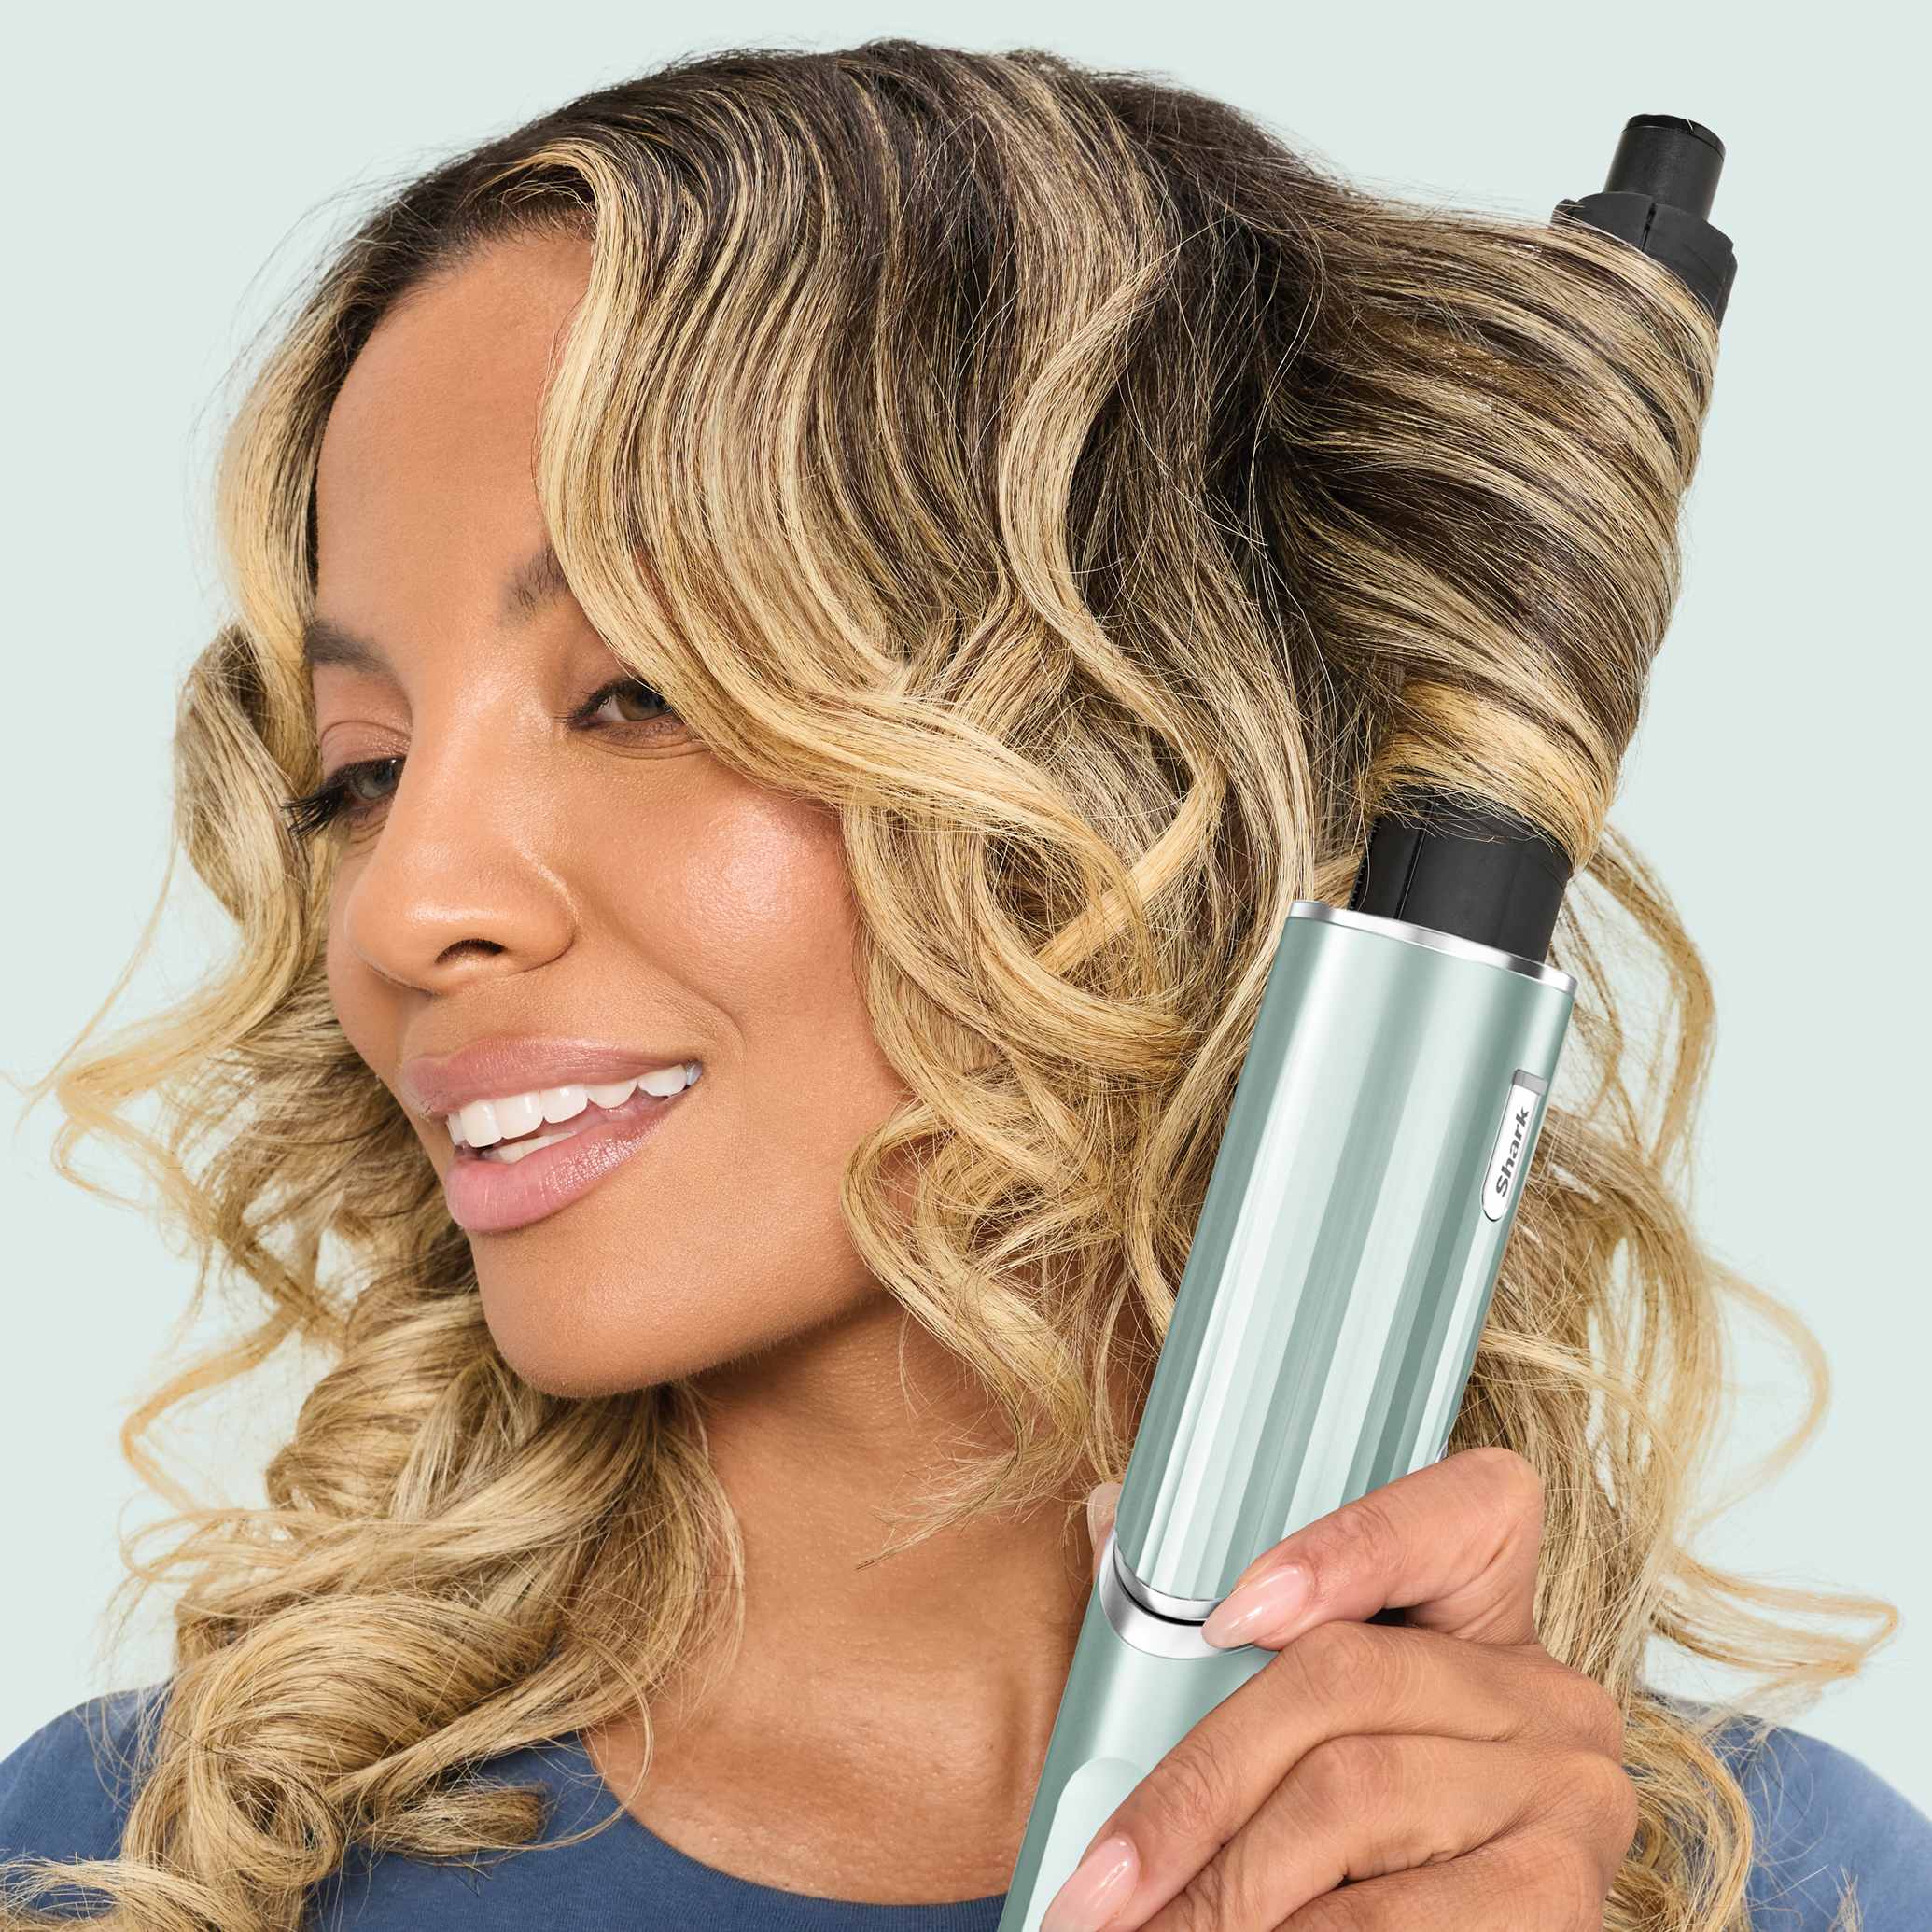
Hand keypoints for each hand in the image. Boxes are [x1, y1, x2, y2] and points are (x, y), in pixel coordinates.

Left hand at [1041, 1447, 1637, 1929]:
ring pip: (1348, 1796)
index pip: (1465, 1508)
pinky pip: (1387, 1915)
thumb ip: (1241, 1630)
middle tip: (1100, 1879)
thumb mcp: (1318, 1722)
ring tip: (1138, 1926)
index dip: (1348, 1544)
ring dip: (1221, 1884)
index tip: (1226, 1612)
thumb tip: (1110, 1520)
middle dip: (1195, 1787)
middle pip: (1341, 1677)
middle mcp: (1546, 1692)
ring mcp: (1568, 1794)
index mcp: (1494, 1612)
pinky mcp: (1561, 1897)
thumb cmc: (1358, 1842)